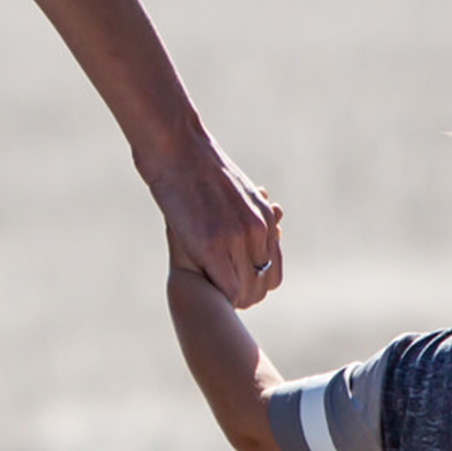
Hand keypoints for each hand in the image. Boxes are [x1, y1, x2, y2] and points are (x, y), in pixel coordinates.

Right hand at [143, 123, 282, 307]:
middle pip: (262, 284)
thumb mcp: (237, 189)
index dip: (255, 285)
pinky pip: (227, 287)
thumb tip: (265, 219)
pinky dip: (218, 296)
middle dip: (245, 296)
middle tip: (223, 298)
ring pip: (246, 290)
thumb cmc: (199, 168)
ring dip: (232, 299)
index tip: (235, 287)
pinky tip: (204, 290)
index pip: (272, 271)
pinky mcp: (212, 245)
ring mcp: (236, 238)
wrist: (178, 151)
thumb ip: (250, 211)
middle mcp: (258, 231)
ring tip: (212, 297)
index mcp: (266, 218)